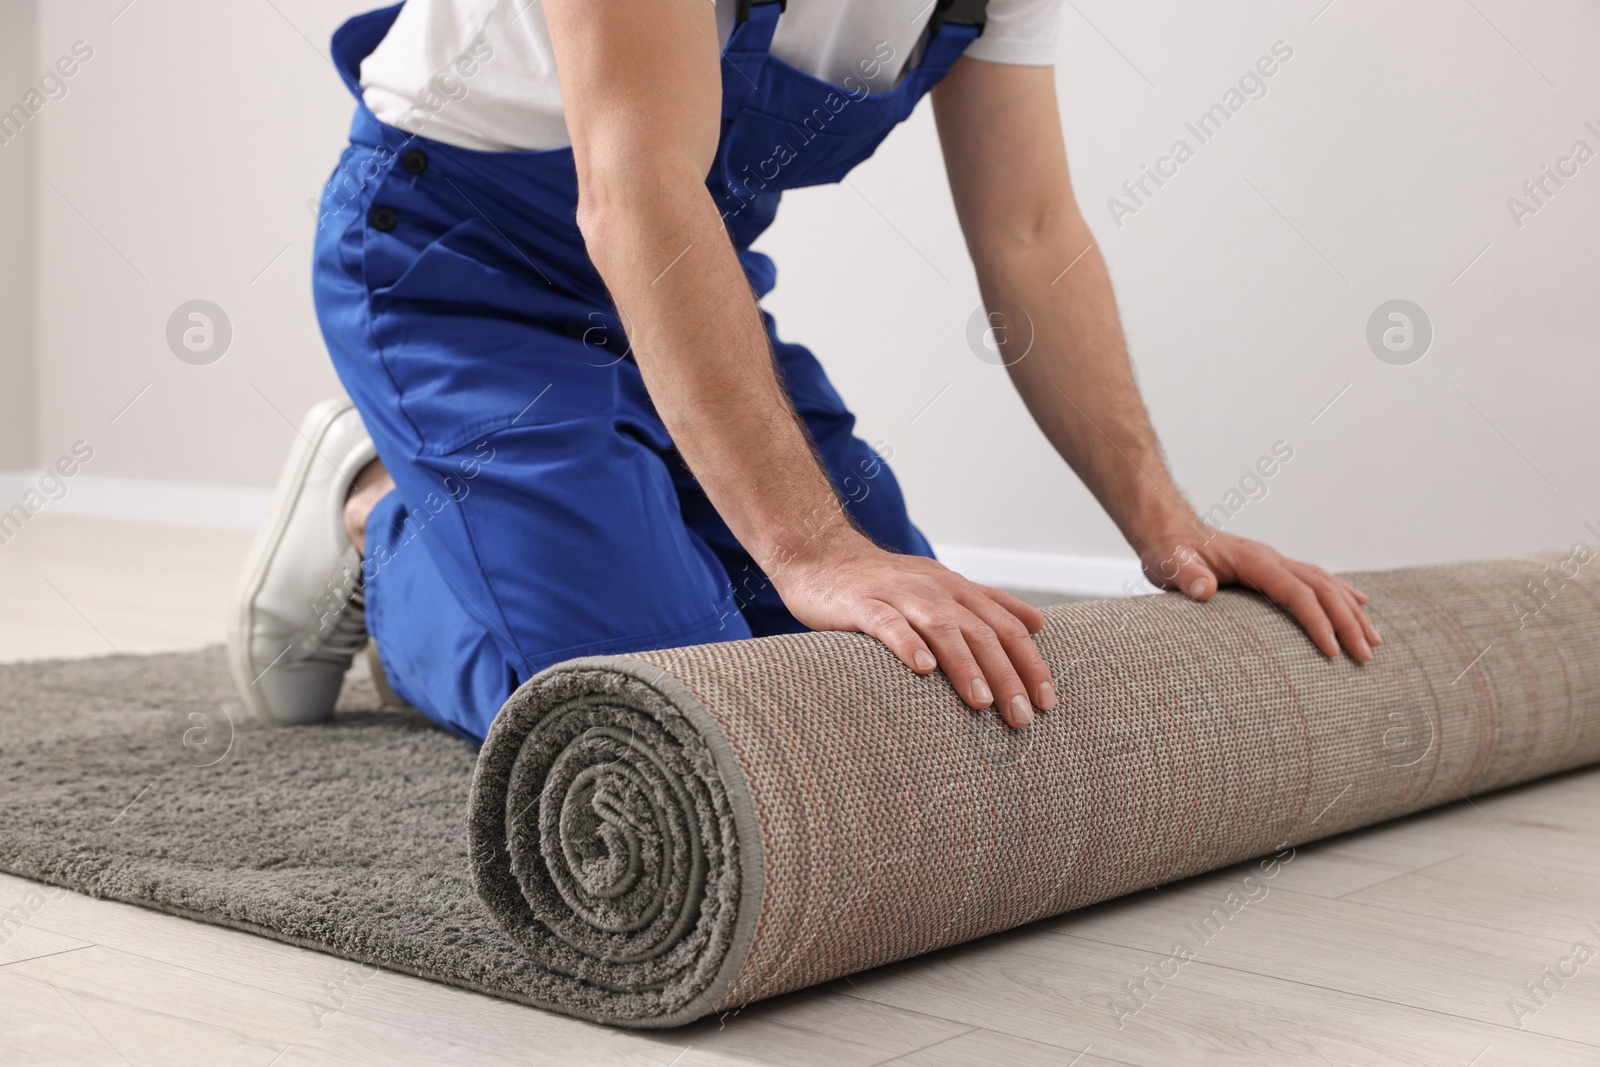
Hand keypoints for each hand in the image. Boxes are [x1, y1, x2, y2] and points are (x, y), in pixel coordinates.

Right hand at [770, 533, 1054, 727]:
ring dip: (966, 666)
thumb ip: (988, 603)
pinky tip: (923, 670)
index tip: (1048, 700)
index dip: (1030, 662)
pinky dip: (908, 645)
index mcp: (957, 590)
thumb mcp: (942, 585)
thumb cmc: (884, 582)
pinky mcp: (862, 604)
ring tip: (982, 702)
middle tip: (1023, 717)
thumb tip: (1037, 623)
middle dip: (1007, 675)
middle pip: (982, 632)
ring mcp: (898, 595)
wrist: (820, 555)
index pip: (1006, 627)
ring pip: (942, 629)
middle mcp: (934, 590)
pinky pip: (888, 625)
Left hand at [1136, 525, 1380, 661]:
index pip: (1296, 592)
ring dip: (1351, 611)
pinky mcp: (1271, 568)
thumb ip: (1185, 575)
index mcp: (1253, 560)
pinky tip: (1358, 605)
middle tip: (1366, 656)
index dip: (1317, 621)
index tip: (1333, 651)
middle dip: (1347, 622)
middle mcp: (1271, 558)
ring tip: (1374, 641)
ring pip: (1325, 583)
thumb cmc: (1166, 550)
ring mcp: (1274, 561)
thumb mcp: (1167, 564)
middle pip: (1321, 588)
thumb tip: (1205, 589)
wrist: (1165, 527)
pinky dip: (1341, 593)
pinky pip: (1315, 580)